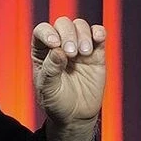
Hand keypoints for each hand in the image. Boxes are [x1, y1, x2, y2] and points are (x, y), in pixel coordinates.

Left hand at [31, 17, 105, 140]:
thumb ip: (51, 70)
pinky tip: (98, 38)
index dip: (47, 32)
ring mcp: (78, 47)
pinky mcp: (96, 53)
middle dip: (67, 35)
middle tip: (71, 53)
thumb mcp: (47, 89)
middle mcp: (59, 45)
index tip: (54, 43)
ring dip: (83, 35)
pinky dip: (99, 32)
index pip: (42, 31)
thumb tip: (57, 51)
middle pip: (63, 24)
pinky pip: (98, 35)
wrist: (75, 116)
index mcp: (42, 51)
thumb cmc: (56, 102)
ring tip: (84, 53)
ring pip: (80, 26)